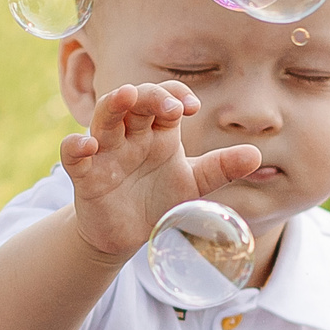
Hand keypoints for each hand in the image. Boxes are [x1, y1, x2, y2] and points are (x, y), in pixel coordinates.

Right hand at [59, 81, 260, 260]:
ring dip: (112, 104)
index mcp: (158, 131)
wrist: (129, 235)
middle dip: (152, 96)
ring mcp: (106, 152)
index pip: (165, 97)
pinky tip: (87, 145)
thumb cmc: (159, 200)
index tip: (193, 108)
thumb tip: (257, 155)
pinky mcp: (85, 176)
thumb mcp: (194, 185)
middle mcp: (131, 135)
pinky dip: (76, 145)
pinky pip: (73, 153)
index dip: (175, 94)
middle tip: (174, 109)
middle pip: (135, 100)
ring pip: (104, 117)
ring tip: (125, 96)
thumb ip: (222, 168)